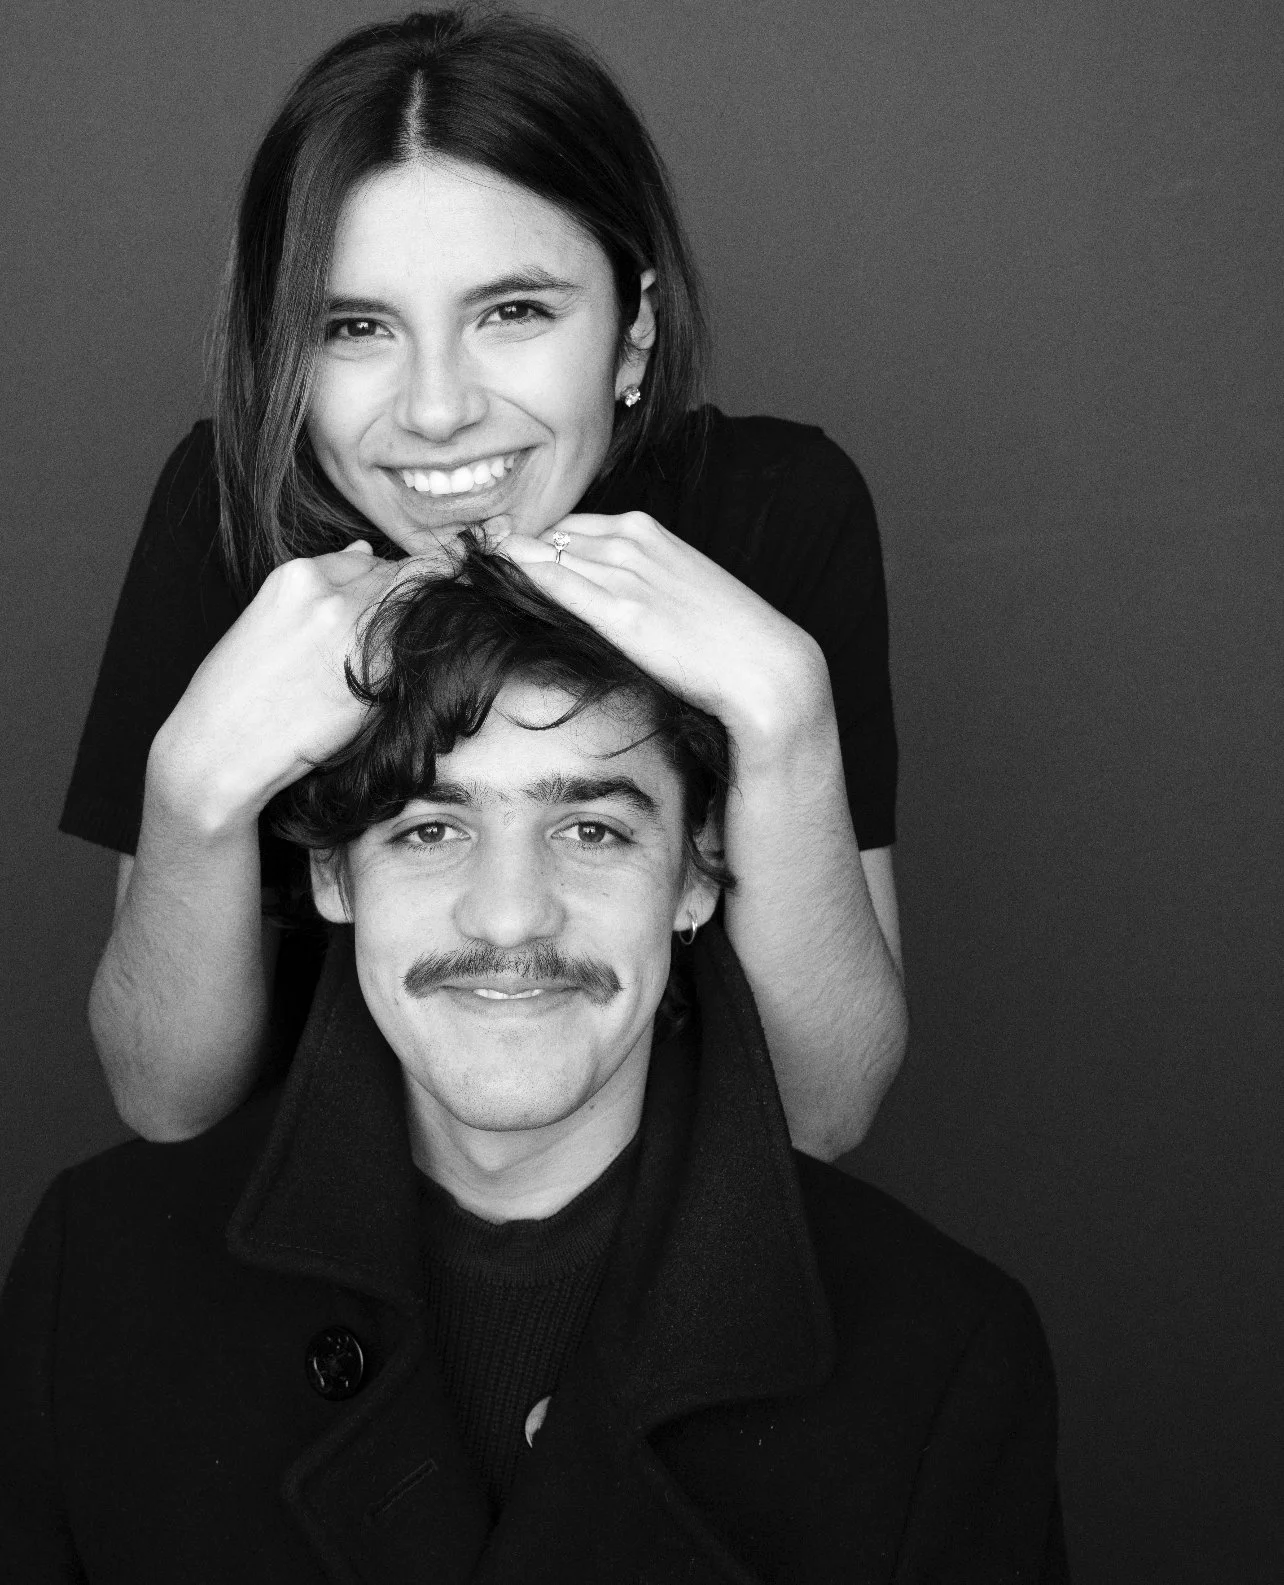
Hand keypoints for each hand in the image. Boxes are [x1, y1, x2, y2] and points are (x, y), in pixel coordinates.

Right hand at [151, 541, 440, 829]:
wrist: (219, 753)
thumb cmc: (236, 696)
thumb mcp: (268, 621)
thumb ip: (321, 586)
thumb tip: (364, 551)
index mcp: (296, 575)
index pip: (366, 560)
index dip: (378, 587)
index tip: (378, 612)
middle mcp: (329, 593)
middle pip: (398, 578)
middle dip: (404, 604)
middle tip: (383, 649)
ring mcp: (355, 629)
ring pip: (417, 610)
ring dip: (417, 632)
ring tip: (383, 668)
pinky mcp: (379, 672)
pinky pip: (423, 650)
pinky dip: (422, 660)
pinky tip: (392, 686)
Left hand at [498, 513, 833, 753]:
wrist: (763, 666)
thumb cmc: (724, 637)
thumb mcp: (677, 588)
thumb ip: (636, 580)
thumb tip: (595, 595)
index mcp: (646, 529)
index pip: (569, 525)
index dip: (534, 544)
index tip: (505, 561)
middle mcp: (631, 542)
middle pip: (548, 534)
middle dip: (510, 548)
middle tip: (470, 564)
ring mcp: (624, 574)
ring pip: (542, 551)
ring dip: (503, 560)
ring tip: (466, 569)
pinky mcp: (621, 612)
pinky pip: (555, 581)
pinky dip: (518, 573)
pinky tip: (490, 574)